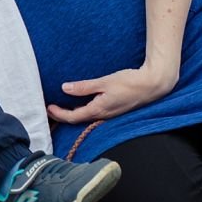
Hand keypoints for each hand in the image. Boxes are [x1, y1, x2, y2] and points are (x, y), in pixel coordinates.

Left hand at [49, 64, 177, 124]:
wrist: (153, 85)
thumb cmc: (130, 82)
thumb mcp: (105, 82)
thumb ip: (85, 86)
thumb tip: (65, 88)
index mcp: (99, 109)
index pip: (74, 116)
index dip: (59, 114)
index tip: (48, 107)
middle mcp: (104, 115)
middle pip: (78, 119)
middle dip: (63, 115)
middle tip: (50, 109)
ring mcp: (110, 114)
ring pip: (87, 117)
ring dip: (73, 113)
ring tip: (62, 106)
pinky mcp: (115, 109)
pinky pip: (95, 113)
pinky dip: (84, 109)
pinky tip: (81, 102)